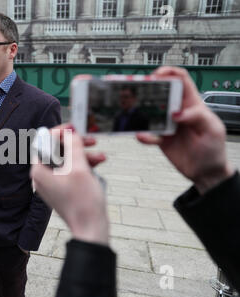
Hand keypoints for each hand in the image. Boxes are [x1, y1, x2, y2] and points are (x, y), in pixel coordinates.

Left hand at [30, 124, 108, 244]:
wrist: (91, 229)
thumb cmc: (83, 202)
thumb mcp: (79, 168)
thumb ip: (73, 146)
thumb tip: (70, 133)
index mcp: (39, 171)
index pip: (43, 143)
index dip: (58, 133)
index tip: (73, 128)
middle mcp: (42, 177)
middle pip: (56, 151)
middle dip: (74, 144)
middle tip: (90, 139)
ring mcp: (52, 184)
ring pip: (66, 161)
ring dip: (83, 155)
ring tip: (101, 155)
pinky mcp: (63, 189)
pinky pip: (71, 171)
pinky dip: (84, 166)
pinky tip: (99, 163)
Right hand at [136, 66, 234, 193]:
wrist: (205, 172)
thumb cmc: (213, 149)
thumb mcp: (212, 129)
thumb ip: (197, 117)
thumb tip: (175, 113)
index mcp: (193, 104)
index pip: (181, 81)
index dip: (169, 73)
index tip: (157, 75)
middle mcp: (178, 111)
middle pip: (161, 93)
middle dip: (148, 90)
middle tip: (138, 91)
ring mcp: (167, 124)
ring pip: (150, 112)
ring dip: (140, 111)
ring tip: (133, 112)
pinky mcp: (160, 138)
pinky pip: (147, 134)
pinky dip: (143, 135)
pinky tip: (142, 136)